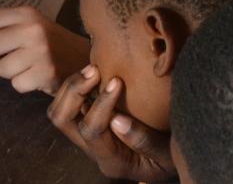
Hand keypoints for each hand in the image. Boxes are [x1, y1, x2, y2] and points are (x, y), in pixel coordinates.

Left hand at [0, 6, 89, 94]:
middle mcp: (31, 29)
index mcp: (25, 13)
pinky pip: (14, 84)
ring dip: (10, 71)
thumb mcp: (31, 25)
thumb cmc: (51, 42)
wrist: (85, 58)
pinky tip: (37, 76)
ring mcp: (38, 52)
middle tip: (11, 54)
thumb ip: (5, 26)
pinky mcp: (43, 73)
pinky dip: (23, 84)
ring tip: (29, 65)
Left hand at [48, 66, 175, 181]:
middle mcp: (94, 150)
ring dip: (72, 87)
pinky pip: (69, 104)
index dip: (101, 103)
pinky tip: (96, 73)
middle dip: (74, 91)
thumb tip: (117, 119)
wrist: (168, 163)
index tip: (117, 81)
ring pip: (60, 111)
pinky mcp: (90, 123)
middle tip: (95, 70)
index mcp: (111, 161)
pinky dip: (77, 86)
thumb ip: (145, 141)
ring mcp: (89, 138)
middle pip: (63, 120)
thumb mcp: (169, 156)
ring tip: (93, 68)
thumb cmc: (172, 158)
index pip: (92, 131)